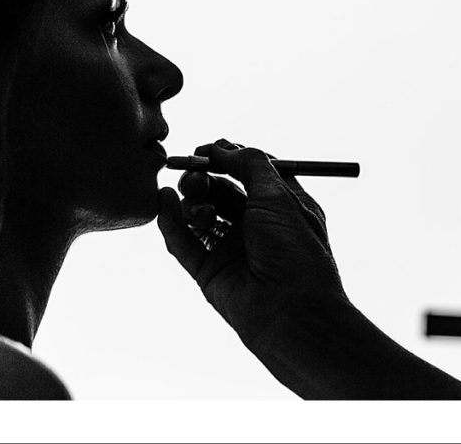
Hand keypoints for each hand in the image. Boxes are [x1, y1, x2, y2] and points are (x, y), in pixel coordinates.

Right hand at [157, 138, 347, 347]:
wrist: (292, 314)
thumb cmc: (296, 253)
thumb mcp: (278, 195)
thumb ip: (249, 163)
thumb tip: (221, 147)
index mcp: (281, 206)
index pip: (249, 172)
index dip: (227, 158)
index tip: (207, 150)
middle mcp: (256, 226)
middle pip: (220, 189)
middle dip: (203, 177)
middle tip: (192, 172)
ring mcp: (231, 249)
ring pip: (199, 212)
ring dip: (192, 199)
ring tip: (198, 205)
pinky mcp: (208, 271)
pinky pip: (183, 241)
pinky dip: (170, 220)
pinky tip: (164, 200)